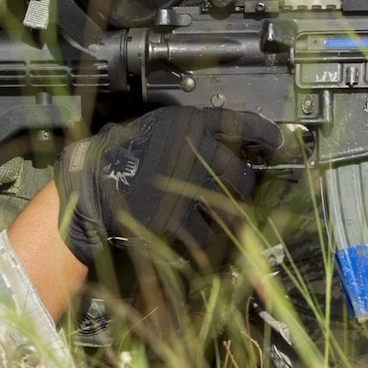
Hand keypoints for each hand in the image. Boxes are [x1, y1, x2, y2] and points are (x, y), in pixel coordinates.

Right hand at [54, 106, 280, 311]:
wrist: (87, 188)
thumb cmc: (118, 156)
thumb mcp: (156, 129)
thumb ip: (189, 134)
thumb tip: (226, 144)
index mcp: (190, 124)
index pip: (242, 122)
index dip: (265, 134)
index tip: (279, 142)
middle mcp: (195, 151)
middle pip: (241, 175)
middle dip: (244, 191)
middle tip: (237, 199)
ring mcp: (187, 186)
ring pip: (231, 209)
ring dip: (231, 220)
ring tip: (224, 224)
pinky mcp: (176, 220)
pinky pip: (207, 237)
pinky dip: (206, 244)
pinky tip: (200, 244)